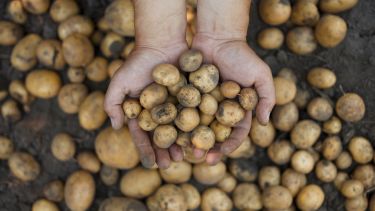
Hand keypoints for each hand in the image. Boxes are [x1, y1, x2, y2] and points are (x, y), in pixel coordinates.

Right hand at [104, 43, 186, 168]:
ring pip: (178, 131)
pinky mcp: (190, 98)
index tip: (151, 165)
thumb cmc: (138, 62)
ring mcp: (175, 106)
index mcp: (141, 112)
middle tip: (169, 165)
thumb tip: (116, 128)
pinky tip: (197, 140)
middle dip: (164, 152)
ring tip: (183, 157)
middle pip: (161, 137)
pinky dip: (194, 129)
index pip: (143, 135)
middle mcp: (158, 112)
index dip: (146, 150)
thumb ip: (112, 104)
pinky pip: (192, 117)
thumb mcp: (119, 82)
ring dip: (179, 145)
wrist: (162, 43)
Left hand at [192, 33, 275, 163]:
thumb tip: (264, 123)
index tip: (221, 154)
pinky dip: (179, 123)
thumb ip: (266, 97)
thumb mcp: (261, 75)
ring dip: (192, 140)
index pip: (235, 133)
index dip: (229, 146)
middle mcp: (220, 110)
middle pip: (214, 134)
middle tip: (200, 157)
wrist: (217, 37)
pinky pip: (183, 112)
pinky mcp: (188, 95)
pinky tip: (173, 132)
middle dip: (208, 147)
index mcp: (237, 110)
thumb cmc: (242, 55)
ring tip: (185, 150)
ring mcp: (203, 104)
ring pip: (197, 127)